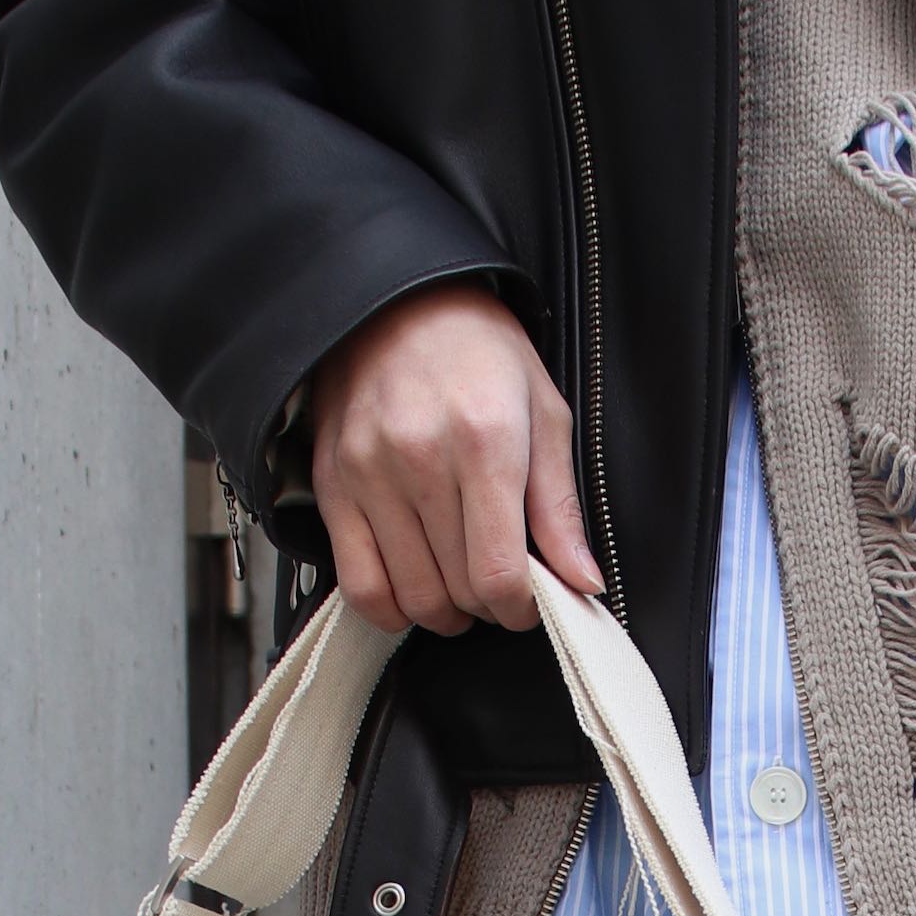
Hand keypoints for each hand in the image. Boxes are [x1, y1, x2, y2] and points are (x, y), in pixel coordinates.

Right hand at [307, 281, 601, 636]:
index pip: (499, 573)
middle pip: (459, 590)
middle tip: (498, 583)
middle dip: (488, 606)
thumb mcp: (543, 414)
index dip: (521, 608)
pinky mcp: (333, 486)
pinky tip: (413, 590)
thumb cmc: (479, 354)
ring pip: (412, 596)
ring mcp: (369, 475)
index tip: (528, 601)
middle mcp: (420, 460)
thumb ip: (560, 507)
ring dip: (444, 611)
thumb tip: (582, 581)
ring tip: (459, 586)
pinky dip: (390, 607)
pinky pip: (359, 585)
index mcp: (485, 442)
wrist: (400, 304)